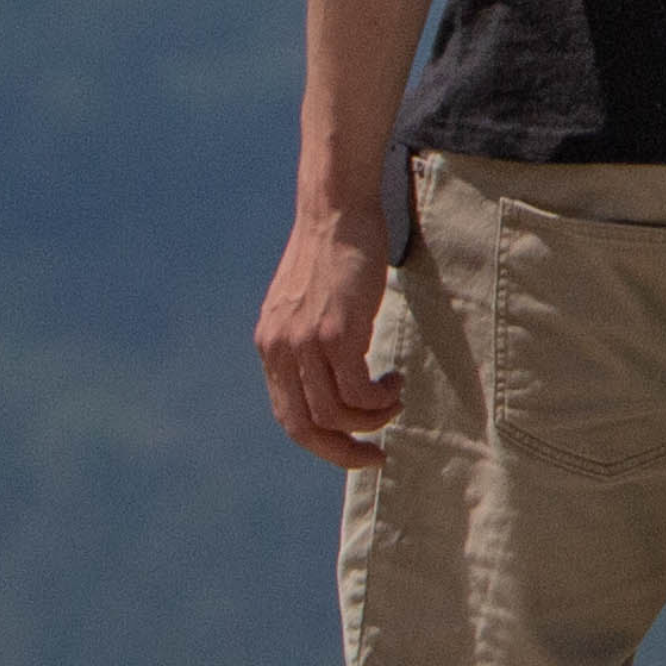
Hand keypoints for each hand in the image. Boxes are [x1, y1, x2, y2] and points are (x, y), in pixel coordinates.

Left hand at [257, 201, 404, 467]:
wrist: (335, 212)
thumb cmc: (332, 255)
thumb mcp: (308, 306)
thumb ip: (310, 342)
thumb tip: (335, 379)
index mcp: (270, 348)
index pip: (288, 416)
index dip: (320, 442)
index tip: (353, 448)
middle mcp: (280, 350)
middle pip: (305, 428)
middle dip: (343, 451)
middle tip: (376, 453)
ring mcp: (304, 343)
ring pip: (336, 414)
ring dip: (373, 418)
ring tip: (394, 397)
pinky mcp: (335, 333)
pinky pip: (357, 392)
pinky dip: (380, 398)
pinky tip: (394, 380)